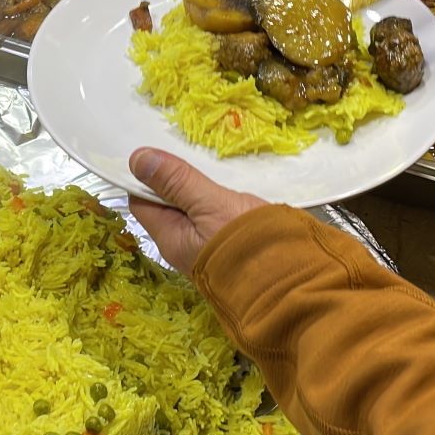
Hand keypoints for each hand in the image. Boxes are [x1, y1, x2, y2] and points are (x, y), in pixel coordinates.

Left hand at [127, 148, 266, 275]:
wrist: (296, 284)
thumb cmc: (252, 245)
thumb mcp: (212, 206)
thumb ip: (178, 182)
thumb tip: (138, 159)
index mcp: (171, 238)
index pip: (142, 202)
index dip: (145, 176)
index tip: (161, 150)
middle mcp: (184, 247)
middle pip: (166, 207)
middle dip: (174, 180)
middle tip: (190, 152)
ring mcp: (208, 248)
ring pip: (192, 211)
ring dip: (199, 189)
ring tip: (211, 165)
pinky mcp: (231, 246)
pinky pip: (214, 218)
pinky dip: (217, 200)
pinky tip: (230, 187)